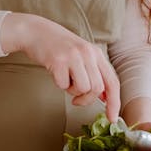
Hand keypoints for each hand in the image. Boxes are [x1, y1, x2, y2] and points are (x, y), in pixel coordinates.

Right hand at [0, 13, 120, 121]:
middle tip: (76, 99)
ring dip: (73, 91)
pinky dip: (60, 84)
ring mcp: (73, 56)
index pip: (112, 82)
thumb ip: (94, 74)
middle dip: (87, 99)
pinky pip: (64, 85)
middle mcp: (88, 54)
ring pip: (83, 88)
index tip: (113, 118)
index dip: (114, 102)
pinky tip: (56, 73)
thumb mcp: (82, 56)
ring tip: (66, 80)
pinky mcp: (58, 61)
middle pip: (97, 89)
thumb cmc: (59, 48)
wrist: (36, 32)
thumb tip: (104, 97)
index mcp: (96, 54)